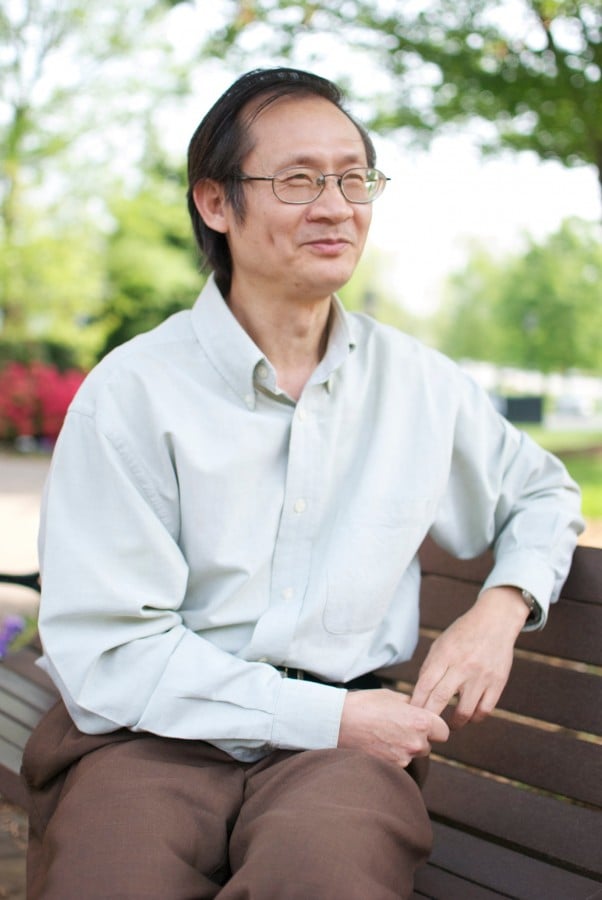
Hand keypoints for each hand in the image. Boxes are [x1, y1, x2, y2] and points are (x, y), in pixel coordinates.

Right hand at [338, 688, 448, 767]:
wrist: (338, 723)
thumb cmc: (364, 705)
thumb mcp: (391, 696)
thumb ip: (412, 705)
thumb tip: (420, 709)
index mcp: (420, 721)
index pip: (443, 731)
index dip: (435, 726)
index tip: (423, 722)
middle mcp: (416, 743)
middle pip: (429, 745)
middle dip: (419, 737)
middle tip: (399, 727)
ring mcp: (403, 758)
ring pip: (413, 755)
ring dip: (405, 747)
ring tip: (385, 735)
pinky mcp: (391, 768)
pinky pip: (399, 762)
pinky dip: (393, 755)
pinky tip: (378, 744)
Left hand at [410, 586, 527, 728]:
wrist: (495, 621)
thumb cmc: (463, 634)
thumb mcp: (441, 644)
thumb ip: (430, 667)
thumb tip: (419, 695)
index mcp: (445, 654)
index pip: (425, 684)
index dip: (416, 703)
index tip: (410, 716)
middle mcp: (462, 666)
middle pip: (440, 699)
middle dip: (429, 717)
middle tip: (425, 728)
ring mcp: (481, 676)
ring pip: (464, 711)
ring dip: (454, 724)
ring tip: (448, 726)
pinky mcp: (497, 683)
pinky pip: (484, 710)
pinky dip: (474, 719)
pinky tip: (468, 717)